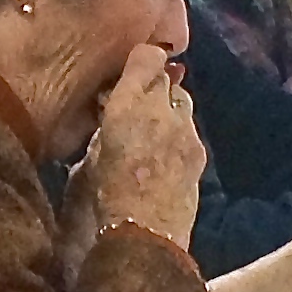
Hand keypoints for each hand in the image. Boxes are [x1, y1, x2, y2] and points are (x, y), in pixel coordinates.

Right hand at [72, 43, 205, 246]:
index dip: (143, 59)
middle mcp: (161, 109)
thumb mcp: (92, 155)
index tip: (134, 68)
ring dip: (169, 107)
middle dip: (154, 84)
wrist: (145, 234)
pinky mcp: (199, 150)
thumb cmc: (106, 197)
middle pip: (167, 77)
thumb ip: (104, 127)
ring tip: (154, 129)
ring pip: (182, 102)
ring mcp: (186, 129)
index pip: (147, 58)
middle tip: (139, 102)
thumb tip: (110, 114)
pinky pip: (189, 129)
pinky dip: (178, 133)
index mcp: (127, 105)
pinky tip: (166, 154)